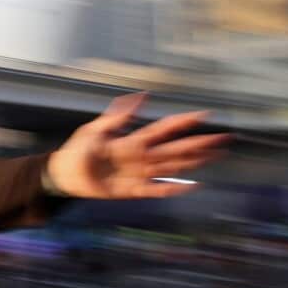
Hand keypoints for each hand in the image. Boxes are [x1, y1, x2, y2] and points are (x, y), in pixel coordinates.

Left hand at [46, 94, 231, 199]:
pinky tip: (191, 186)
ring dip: (194, 162)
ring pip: (171, 167)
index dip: (183, 122)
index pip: (163, 130)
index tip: (204, 114)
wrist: (62, 174)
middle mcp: (141, 157)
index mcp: (132, 141)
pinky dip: (172, 189)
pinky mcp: (131, 190)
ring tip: (216, 156)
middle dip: (200, 143)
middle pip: (176, 149)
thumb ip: (117, 116)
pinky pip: (155, 190)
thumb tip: (140, 97)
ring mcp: (138, 174)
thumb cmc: (77, 150)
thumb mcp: (95, 129)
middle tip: (224, 138)